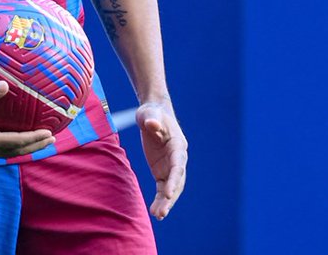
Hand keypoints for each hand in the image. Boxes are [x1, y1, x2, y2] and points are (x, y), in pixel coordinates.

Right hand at [0, 81, 54, 158]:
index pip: (16, 142)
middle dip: (35, 146)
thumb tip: (5, 85)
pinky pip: (0, 147)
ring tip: (40, 140)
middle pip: (15, 151)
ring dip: (25, 147)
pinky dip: (12, 143)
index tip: (49, 133)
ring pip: (8, 151)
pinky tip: (15, 132)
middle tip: (52, 139)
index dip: (34, 139)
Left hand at [136, 100, 187, 219]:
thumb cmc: (152, 113)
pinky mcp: (162, 171)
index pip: (178, 165)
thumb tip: (152, 124)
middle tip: (162, 212)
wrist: (152, 113)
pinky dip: (160, 199)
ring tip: (158, 215)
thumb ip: (152, 120)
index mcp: (178, 146)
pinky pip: (163, 188)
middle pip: (177, 181)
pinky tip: (155, 212)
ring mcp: (170, 166)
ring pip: (171, 188)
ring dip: (166, 202)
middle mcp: (177, 158)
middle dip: (171, 197)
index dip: (174, 180)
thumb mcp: (149, 114)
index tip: (169, 193)